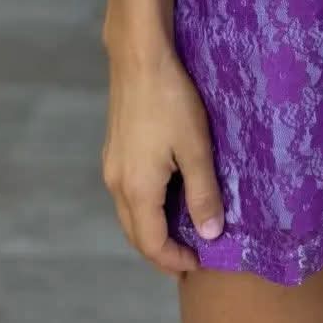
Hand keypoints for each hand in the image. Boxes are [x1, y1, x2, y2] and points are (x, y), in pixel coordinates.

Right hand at [102, 45, 224, 275]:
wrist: (139, 57)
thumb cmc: (171, 100)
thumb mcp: (195, 147)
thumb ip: (203, 193)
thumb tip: (210, 234)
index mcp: (137, 190)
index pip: (151, 243)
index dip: (173, 259)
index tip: (197, 264)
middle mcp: (117, 183)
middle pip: (135, 233)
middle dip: (160, 250)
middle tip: (188, 256)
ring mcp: (112, 165)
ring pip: (129, 213)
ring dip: (151, 228)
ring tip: (180, 229)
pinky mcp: (114, 148)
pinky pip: (127, 193)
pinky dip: (145, 207)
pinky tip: (165, 195)